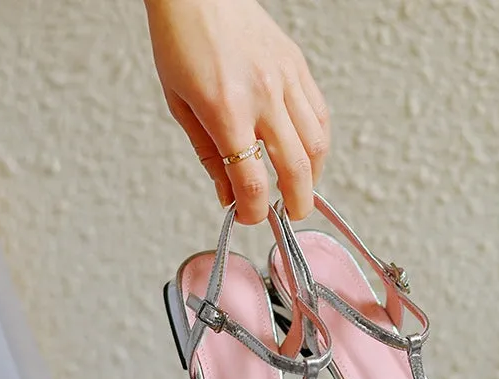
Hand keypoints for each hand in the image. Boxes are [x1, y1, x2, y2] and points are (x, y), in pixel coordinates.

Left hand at [144, 0, 329, 222]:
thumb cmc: (181, 42)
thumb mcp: (180, 105)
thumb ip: (209, 155)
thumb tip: (229, 196)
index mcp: (225, 108)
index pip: (252, 180)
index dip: (254, 211)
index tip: (250, 217)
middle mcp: (261, 94)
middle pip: (295, 168)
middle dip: (296, 203)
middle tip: (290, 215)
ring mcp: (285, 79)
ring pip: (316, 145)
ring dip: (312, 176)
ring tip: (299, 187)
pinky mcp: (298, 67)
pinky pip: (319, 116)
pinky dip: (317, 144)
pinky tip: (307, 154)